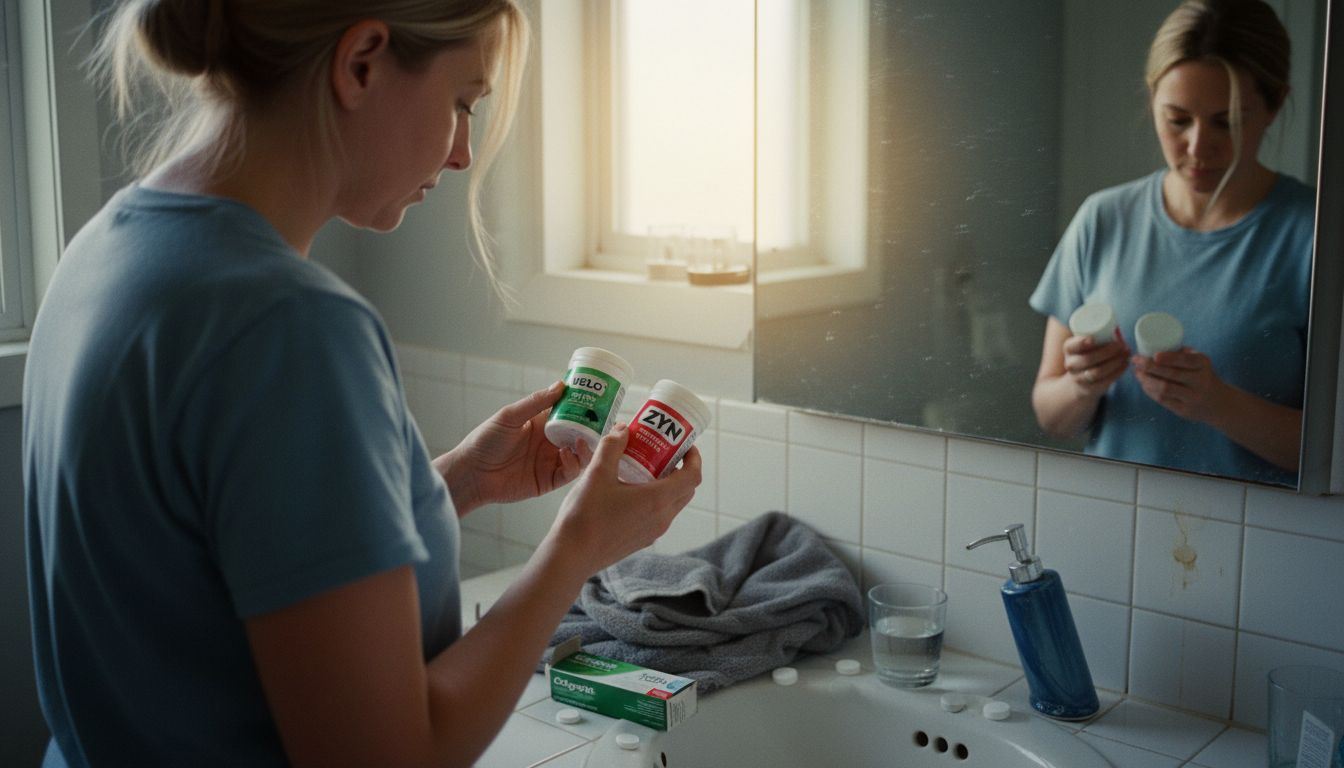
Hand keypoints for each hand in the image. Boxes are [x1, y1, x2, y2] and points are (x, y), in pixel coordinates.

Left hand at [435, 382, 585, 515]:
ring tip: (582, 440)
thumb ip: (535, 403)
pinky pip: (570, 473)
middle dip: (593, 429)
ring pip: (580, 454)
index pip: (570, 413)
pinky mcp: (549, 481)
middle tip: (603, 422)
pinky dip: (574, 464)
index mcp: (541, 424)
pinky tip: (566, 455)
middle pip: (580, 434)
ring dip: (586, 447)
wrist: (472, 473)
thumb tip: (561, 385)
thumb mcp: (509, 417)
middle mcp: (550, 442)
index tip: (599, 400)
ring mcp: (551, 461)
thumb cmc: (485, 441)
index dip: (585, 408)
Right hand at [546, 423, 701, 574]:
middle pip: (685, 490)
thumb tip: (623, 430)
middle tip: (663, 452)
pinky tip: (631, 491)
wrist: (571, 556)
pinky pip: (659, 516)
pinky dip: (655, 500)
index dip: (694, 458)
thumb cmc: (585, 516)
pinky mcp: (642, 540)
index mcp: (658, 500)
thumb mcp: (597, 473)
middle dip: (680, 469)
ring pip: (672, 504)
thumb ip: (612, 447)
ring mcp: (653, 532)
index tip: (685, 446)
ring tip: (645, 468)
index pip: (692, 477)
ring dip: (667, 485)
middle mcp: (662, 518)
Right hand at [1061, 332, 1129, 395]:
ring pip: (1097, 371)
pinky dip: (1118, 372)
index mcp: (1069, 349)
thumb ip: (1096, 336)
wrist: (1079, 380)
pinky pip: (1105, 381)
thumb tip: (1117, 331)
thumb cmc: (1087, 355)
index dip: (1081, 342)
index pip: (1072, 346)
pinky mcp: (1090, 388)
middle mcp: (1071, 364)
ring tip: (1126, 354)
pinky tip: (1125, 364)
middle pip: (1088, 359)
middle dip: (1107, 351)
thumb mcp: (1085, 345)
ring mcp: (1079, 378)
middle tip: (1121, 345)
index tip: (1093, 338)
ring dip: (1115, 362)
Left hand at [1132, 348, 1225, 422]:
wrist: (1218, 403)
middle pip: (1171, 375)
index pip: (1186, 360)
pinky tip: (1143, 383)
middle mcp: (1200, 381)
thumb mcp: (1199, 362)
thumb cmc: (1202, 376)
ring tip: (1137, 372)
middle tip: (1135, 359)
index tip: (1154, 355)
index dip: (1169, 358)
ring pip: (1164, 389)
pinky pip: (1163, 400)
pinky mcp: (1184, 411)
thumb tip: (1152, 344)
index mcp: (1203, 365)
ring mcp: (1192, 398)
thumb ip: (1181, 353)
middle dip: (1149, 367)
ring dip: (1146, 380)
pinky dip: (1150, 391)